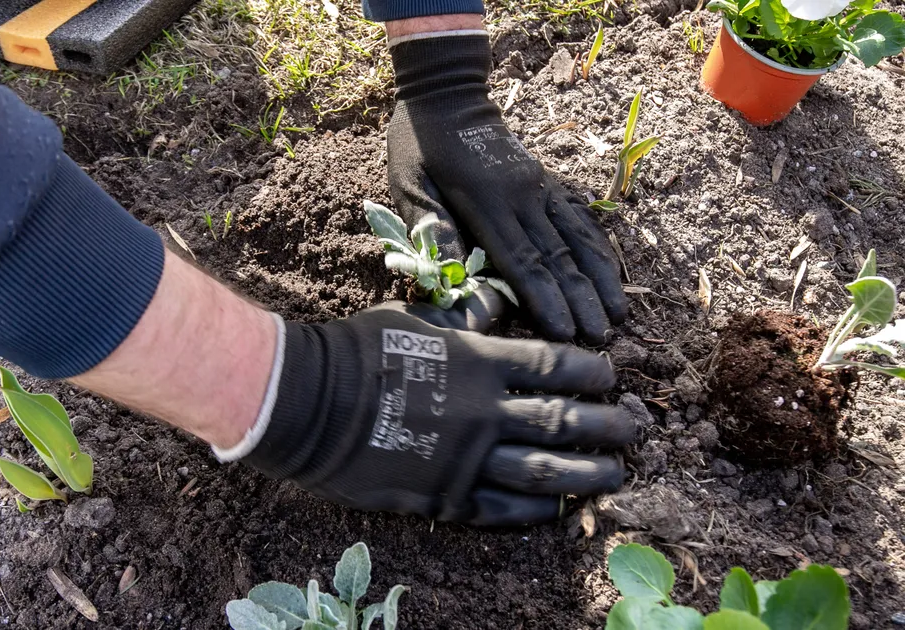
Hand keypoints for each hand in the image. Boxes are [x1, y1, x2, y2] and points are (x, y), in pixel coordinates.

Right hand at [237, 290, 634, 525]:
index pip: (556, 366)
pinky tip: (557, 510)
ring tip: (616, 476)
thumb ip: (463, 321)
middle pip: (564, 420)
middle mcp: (484, 412)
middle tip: (637, 429)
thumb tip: (494, 307)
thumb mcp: (415, 320)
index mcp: (482, 361)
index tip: (611, 376)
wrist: (306, 402)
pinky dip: (533, 511)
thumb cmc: (357, 350)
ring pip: (544, 471)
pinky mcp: (442, 495)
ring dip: (588, 474)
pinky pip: (499, 508)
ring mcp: (466, 458)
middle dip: (609, 426)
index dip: (593, 372)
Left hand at [387, 33, 626, 343]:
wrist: (449, 96)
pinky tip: (614, 274)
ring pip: (577, 239)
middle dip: (581, 301)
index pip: (521, 260)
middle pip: (557, 257)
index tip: (565, 331)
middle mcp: (522, 197)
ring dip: (600, 280)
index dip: (544, 298)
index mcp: (485, 202)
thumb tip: (450, 270)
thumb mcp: (410, 184)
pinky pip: (580, 218)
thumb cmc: (421, 146)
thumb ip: (430, 225)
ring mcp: (539, 188)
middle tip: (600, 338)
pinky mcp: (547, 182)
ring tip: (619, 315)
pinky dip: (599, 248)